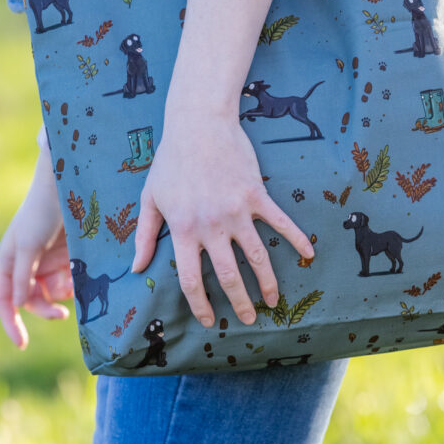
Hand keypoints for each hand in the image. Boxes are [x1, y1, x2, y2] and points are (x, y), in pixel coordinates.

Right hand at [0, 153, 73, 348]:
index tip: (22, 344)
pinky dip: (75, 285)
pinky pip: (70, 281)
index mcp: (9, 262)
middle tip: (62, 315)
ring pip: (53, 294)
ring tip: (74, 285)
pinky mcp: (69, 258)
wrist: (68, 186)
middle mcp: (27, 265)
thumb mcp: (29, 244)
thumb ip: (23, 275)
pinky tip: (80, 278)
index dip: (11, 323)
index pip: (5, 300)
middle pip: (32, 301)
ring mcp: (48, 262)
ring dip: (63, 296)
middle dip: (45, 310)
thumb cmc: (42, 212)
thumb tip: (18, 305)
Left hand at [131, 107, 313, 327]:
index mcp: (183, 230)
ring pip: (257, 257)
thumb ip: (144, 235)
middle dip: (240, 303)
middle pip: (229, 276)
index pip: (192, 280)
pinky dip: (296, 239)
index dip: (201, 305)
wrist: (198, 123)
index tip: (210, 320)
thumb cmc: (170, 160)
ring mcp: (236, 211)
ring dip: (267, 283)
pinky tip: (308, 254)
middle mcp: (211, 226)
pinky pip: (280, 222)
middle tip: (249, 318)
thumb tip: (136, 267)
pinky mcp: (256, 195)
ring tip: (273, 301)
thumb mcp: (150, 198)